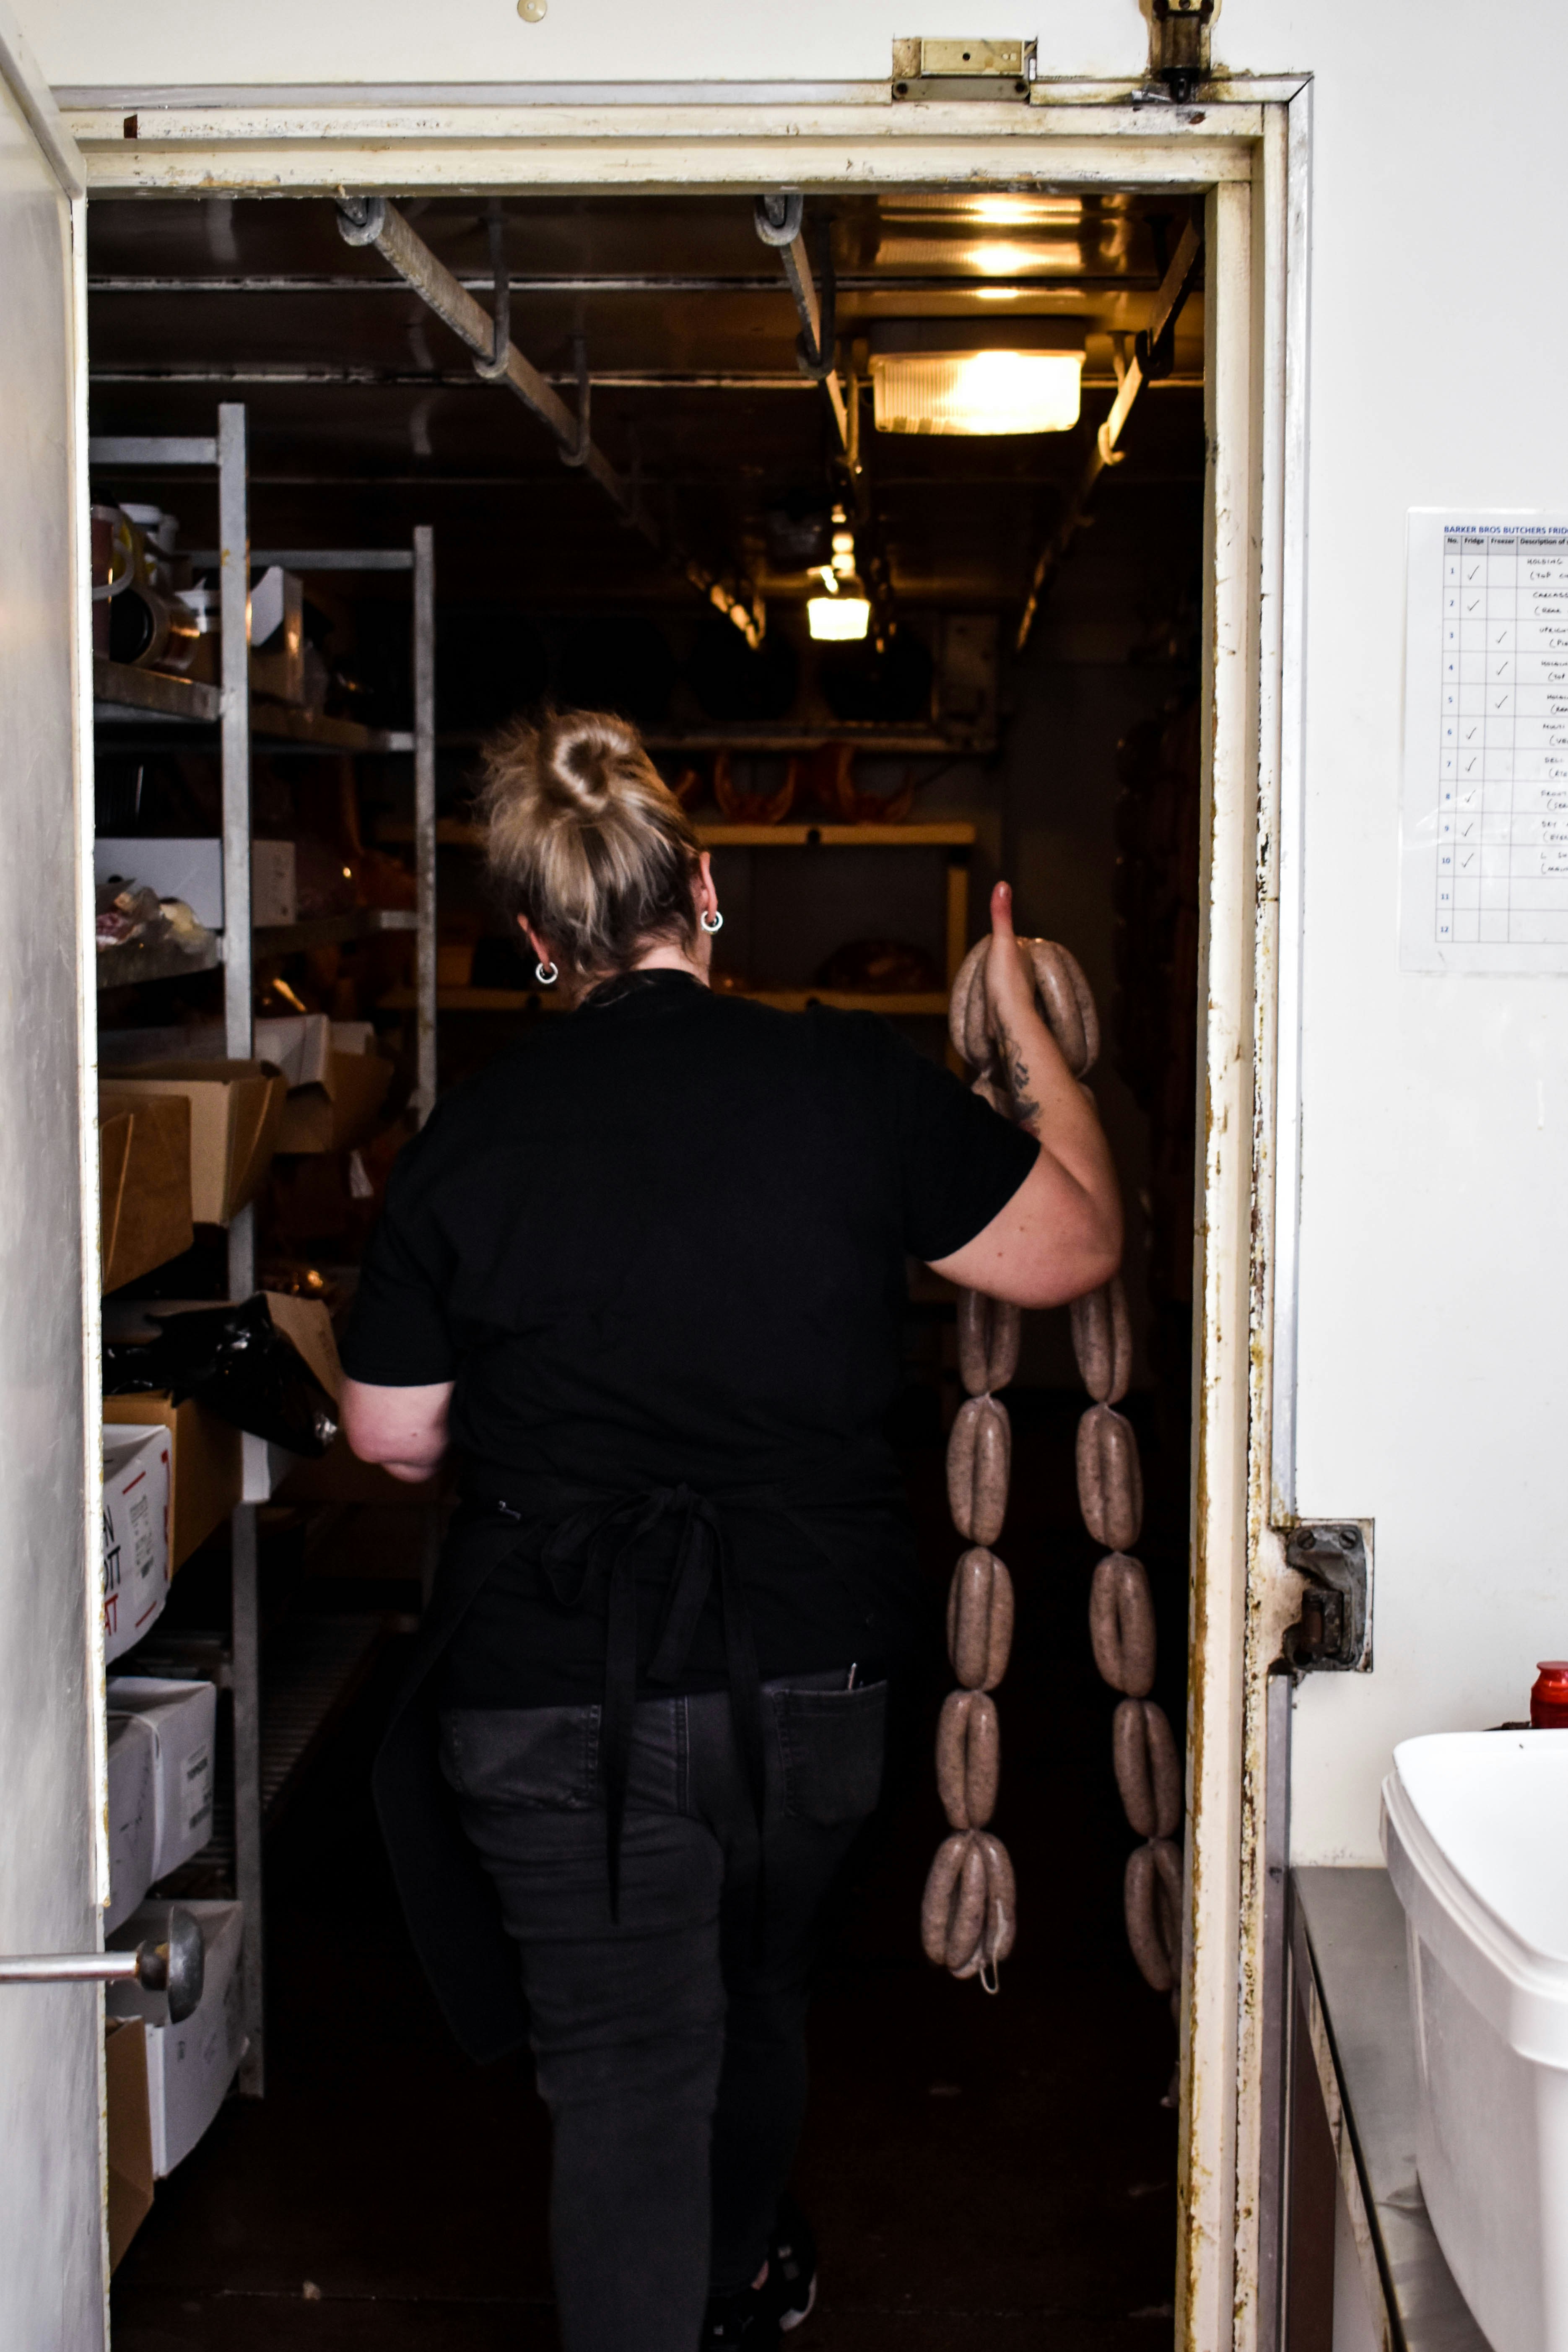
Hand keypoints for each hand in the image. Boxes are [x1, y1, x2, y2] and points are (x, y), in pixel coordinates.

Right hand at [982, 881, 1036, 1039]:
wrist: (1007, 1019)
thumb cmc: (1006, 980)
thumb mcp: (1001, 942)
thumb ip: (1001, 916)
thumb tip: (1003, 885)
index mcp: (1024, 958)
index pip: (1014, 944)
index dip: (1005, 940)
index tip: (999, 937)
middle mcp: (1023, 976)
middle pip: (1011, 963)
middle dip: (1003, 961)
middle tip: (992, 959)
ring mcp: (1014, 995)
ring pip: (1006, 982)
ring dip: (1000, 981)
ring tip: (989, 980)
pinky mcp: (1004, 1012)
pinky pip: (999, 1000)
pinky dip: (994, 999)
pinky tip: (989, 1003)